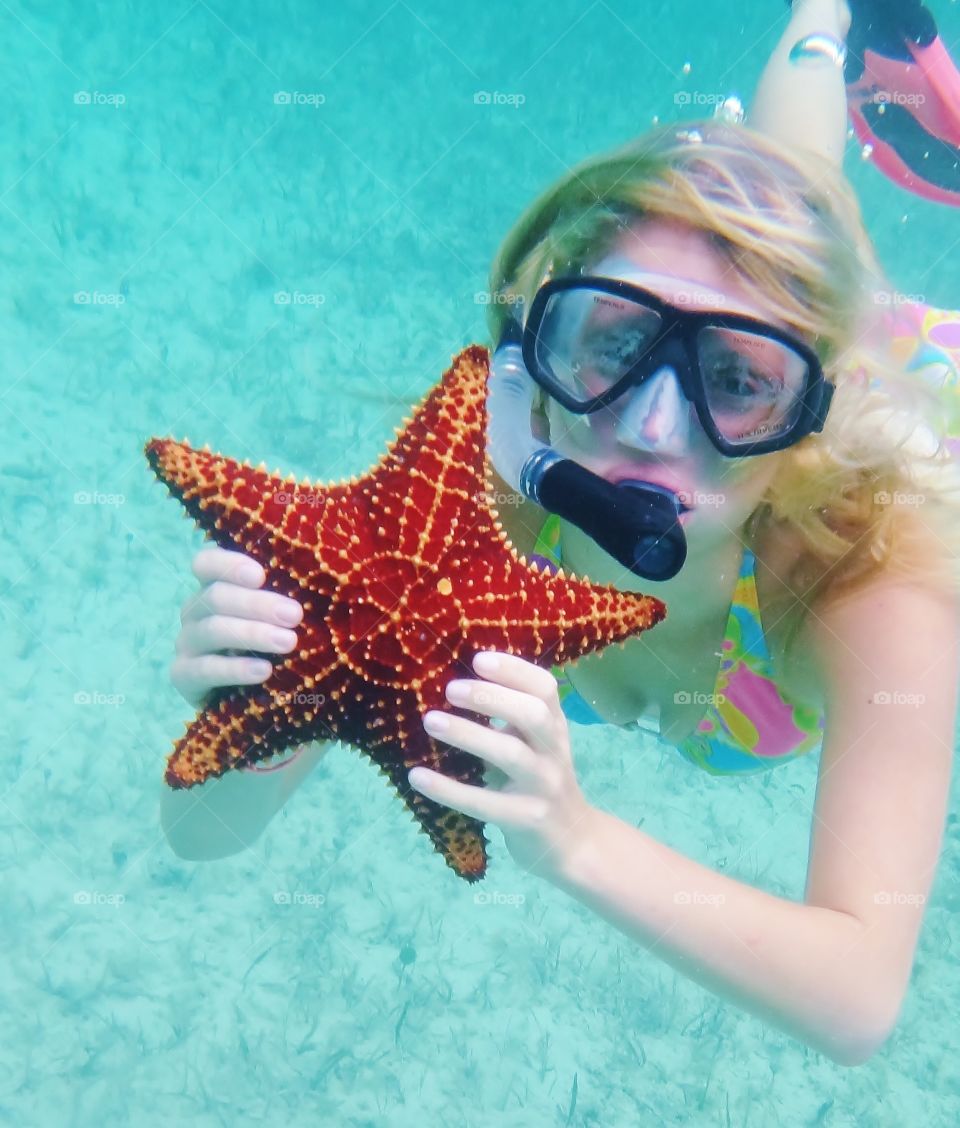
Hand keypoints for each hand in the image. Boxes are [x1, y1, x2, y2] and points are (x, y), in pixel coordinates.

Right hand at [170, 546, 302, 709]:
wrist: (254, 702)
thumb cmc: (277, 648)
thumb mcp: (283, 621)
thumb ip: (290, 603)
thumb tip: (331, 586)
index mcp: (217, 588)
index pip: (207, 563)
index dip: (229, 565)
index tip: (261, 576)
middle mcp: (196, 611)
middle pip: (215, 596)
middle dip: (258, 604)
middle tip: (295, 615)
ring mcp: (187, 643)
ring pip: (211, 629)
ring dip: (252, 634)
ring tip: (288, 642)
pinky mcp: (184, 676)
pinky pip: (204, 669)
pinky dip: (235, 669)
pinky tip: (263, 671)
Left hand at [409, 651, 595, 882]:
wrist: (571, 842)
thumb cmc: (540, 781)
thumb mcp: (536, 744)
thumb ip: (511, 716)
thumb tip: (458, 684)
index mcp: (555, 726)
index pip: (544, 688)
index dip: (513, 670)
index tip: (477, 660)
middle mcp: (553, 751)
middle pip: (532, 715)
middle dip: (491, 697)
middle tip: (450, 689)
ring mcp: (543, 786)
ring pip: (510, 754)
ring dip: (468, 734)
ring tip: (430, 721)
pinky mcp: (526, 819)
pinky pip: (484, 803)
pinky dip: (448, 789)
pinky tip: (418, 776)